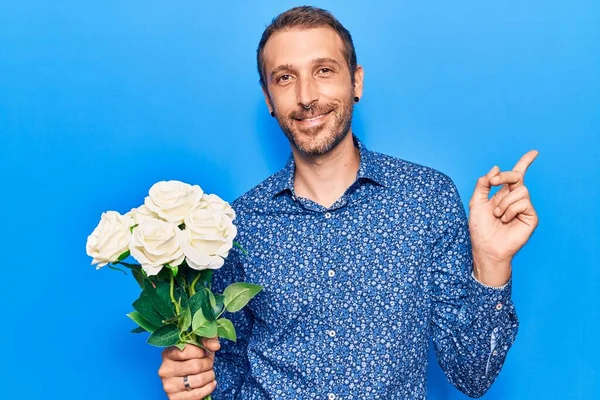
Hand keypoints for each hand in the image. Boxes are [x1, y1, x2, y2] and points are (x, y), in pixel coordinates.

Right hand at [158, 337, 220, 399]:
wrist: (187, 383)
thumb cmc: (193, 361)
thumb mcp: (199, 346)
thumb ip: (207, 340)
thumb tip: (215, 345)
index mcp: (167, 354)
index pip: (186, 350)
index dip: (201, 351)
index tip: (205, 353)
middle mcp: (165, 369)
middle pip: (195, 365)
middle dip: (208, 364)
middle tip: (210, 364)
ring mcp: (168, 385)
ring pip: (198, 380)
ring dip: (209, 376)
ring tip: (210, 374)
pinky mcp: (174, 398)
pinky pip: (198, 394)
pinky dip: (208, 388)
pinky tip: (210, 384)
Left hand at [468, 150, 538, 285]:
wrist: (486, 247)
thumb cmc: (480, 228)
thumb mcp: (476, 202)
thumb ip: (483, 184)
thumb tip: (495, 168)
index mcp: (502, 194)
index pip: (515, 176)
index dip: (525, 163)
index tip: (534, 153)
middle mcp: (514, 199)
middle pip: (517, 177)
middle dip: (505, 176)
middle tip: (493, 182)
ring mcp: (523, 207)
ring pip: (520, 190)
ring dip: (504, 202)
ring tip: (497, 215)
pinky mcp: (530, 217)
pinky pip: (523, 203)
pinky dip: (510, 210)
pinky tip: (505, 220)